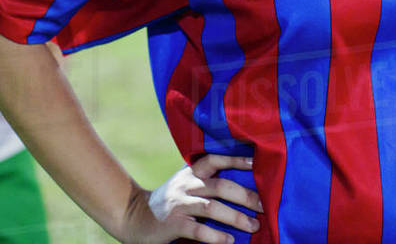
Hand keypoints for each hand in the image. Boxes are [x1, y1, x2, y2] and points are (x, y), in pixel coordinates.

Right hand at [121, 154, 261, 242]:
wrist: (134, 217)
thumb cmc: (169, 203)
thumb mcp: (185, 187)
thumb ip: (206, 185)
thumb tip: (242, 191)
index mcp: (190, 174)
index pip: (214, 160)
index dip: (235, 159)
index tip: (256, 163)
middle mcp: (186, 185)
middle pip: (220, 185)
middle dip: (244, 195)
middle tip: (262, 205)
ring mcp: (179, 204)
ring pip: (212, 207)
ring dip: (235, 217)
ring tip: (252, 226)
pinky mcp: (172, 224)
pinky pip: (198, 229)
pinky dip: (215, 236)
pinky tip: (229, 241)